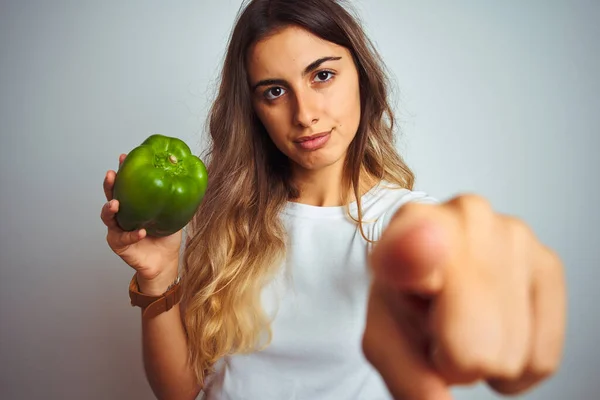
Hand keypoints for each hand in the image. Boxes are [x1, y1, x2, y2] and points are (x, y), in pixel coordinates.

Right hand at [101, 153, 182, 294]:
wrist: (164, 261)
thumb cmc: (167, 235)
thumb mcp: (173, 213)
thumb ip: (177, 197)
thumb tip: (190, 174)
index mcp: (133, 203)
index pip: (126, 183)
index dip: (123, 170)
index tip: (124, 156)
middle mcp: (122, 213)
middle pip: (110, 195)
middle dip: (109, 184)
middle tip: (112, 174)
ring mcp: (117, 228)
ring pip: (107, 216)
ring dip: (110, 208)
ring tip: (116, 203)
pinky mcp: (118, 244)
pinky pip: (123, 238)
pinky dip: (132, 234)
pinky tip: (141, 231)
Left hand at [363, 195, 565, 398]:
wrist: (434, 262)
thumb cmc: (407, 298)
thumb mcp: (385, 338)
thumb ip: (406, 374)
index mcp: (407, 227)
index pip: (414, 249)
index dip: (418, 267)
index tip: (425, 280)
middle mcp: (465, 217)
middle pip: (472, 347)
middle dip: (455, 355)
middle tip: (439, 327)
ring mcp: (513, 235)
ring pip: (509, 355)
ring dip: (486, 353)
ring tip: (464, 319)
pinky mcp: (548, 263)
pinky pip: (541, 358)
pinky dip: (517, 361)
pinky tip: (494, 330)